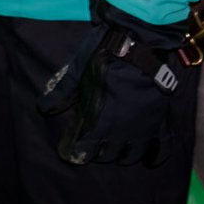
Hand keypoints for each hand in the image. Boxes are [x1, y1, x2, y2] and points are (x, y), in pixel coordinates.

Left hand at [36, 0, 187, 166]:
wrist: (138, 43)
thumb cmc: (103, 56)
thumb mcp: (77, 72)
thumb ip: (61, 93)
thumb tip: (42, 109)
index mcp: (99, 123)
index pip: (85, 150)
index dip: (77, 152)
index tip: (72, 150)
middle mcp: (121, 132)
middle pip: (108, 155)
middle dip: (100, 152)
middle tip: (95, 145)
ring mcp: (142, 128)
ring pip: (131, 156)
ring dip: (122, 155)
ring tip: (117, 148)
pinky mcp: (159, 121)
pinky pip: (161, 148)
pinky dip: (155, 157)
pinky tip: (149, 160)